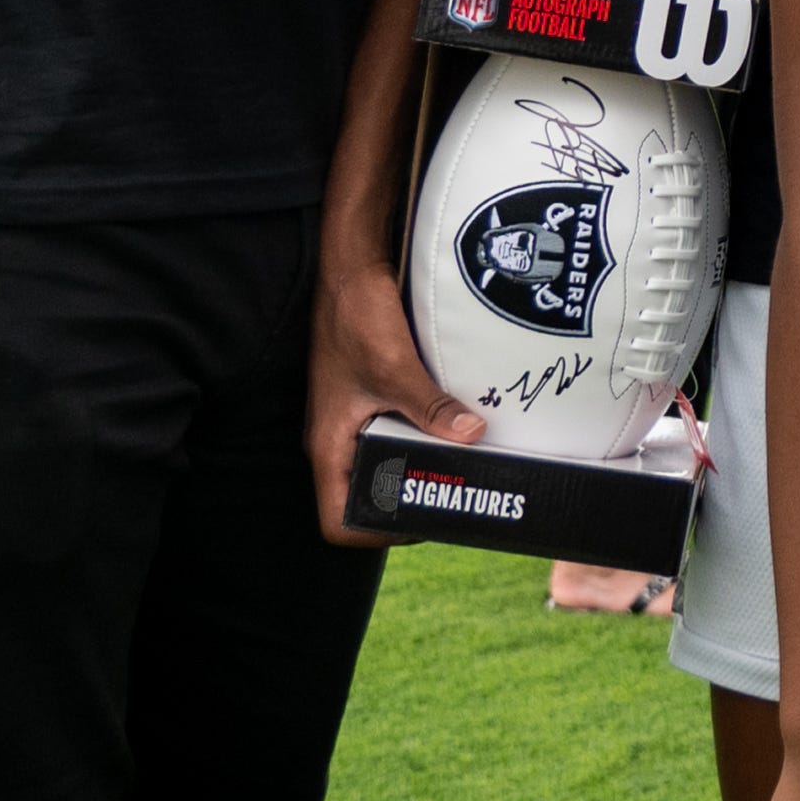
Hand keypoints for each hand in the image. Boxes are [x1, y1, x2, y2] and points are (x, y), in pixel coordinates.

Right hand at [308, 246, 485, 542]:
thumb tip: (471, 436)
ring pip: (383, 461)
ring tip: (462, 465)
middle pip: (366, 495)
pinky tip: (454, 426)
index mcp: (328, 445)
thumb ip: (429, 407)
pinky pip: (394, 430)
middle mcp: (336, 438)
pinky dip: (421, 434)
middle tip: (454, 494)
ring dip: (418, 465)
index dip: (374, 531)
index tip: (419, 517)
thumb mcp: (394, 367)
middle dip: (406, 500)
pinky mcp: (369, 395)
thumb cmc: (355, 317)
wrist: (347, 269)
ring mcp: (352, 417)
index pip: (338, 518)